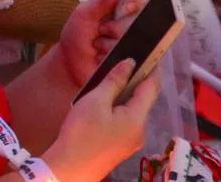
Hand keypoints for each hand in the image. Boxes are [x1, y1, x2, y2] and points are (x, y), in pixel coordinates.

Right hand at [46, 59, 157, 181]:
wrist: (68, 169)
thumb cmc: (82, 132)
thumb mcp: (96, 100)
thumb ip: (115, 80)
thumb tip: (130, 62)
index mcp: (138, 119)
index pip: (152, 87)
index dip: (151, 68)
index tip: (148, 50)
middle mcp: (140, 131)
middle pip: (144, 99)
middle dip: (137, 80)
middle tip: (124, 61)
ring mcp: (130, 142)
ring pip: (134, 110)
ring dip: (126, 94)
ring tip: (112, 78)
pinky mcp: (120, 147)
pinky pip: (126, 121)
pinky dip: (120, 107)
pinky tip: (106, 101)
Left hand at [56, 0, 142, 86]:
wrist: (71, 64)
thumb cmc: (77, 35)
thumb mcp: (85, 14)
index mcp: (123, 6)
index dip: (136, 0)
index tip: (124, 8)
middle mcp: (134, 23)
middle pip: (140, 19)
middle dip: (118, 27)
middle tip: (101, 31)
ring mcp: (137, 44)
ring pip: (136, 41)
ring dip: (113, 46)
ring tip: (99, 48)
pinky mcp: (135, 64)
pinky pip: (136, 60)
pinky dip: (116, 60)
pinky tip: (104, 61)